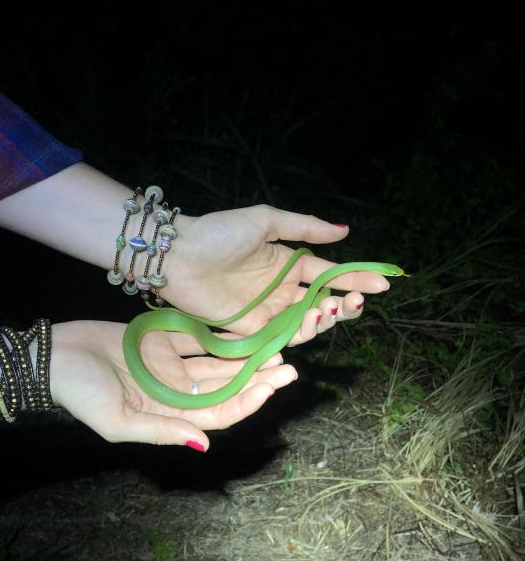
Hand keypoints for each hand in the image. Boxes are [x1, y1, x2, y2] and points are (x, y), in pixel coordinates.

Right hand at [49, 320, 297, 447]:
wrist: (52, 356)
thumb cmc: (80, 392)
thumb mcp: (117, 421)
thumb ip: (161, 431)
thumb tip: (203, 445)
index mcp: (168, 415)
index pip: (219, 414)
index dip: (247, 402)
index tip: (272, 386)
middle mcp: (175, 392)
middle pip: (226, 388)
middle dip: (257, 380)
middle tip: (288, 368)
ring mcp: (170, 366)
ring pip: (218, 364)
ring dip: (246, 359)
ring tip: (276, 348)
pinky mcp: (162, 342)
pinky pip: (199, 340)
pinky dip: (222, 337)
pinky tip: (246, 330)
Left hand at [162, 205, 389, 341]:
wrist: (177, 255)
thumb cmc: (218, 233)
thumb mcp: (265, 221)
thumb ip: (304, 228)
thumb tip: (345, 231)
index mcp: (286, 263)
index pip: (328, 274)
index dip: (355, 279)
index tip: (383, 282)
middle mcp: (280, 290)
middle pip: (323, 303)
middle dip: (346, 305)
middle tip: (358, 303)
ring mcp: (265, 312)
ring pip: (306, 324)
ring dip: (323, 320)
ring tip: (328, 309)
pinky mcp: (247, 331)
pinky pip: (279, 339)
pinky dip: (296, 338)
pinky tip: (309, 327)